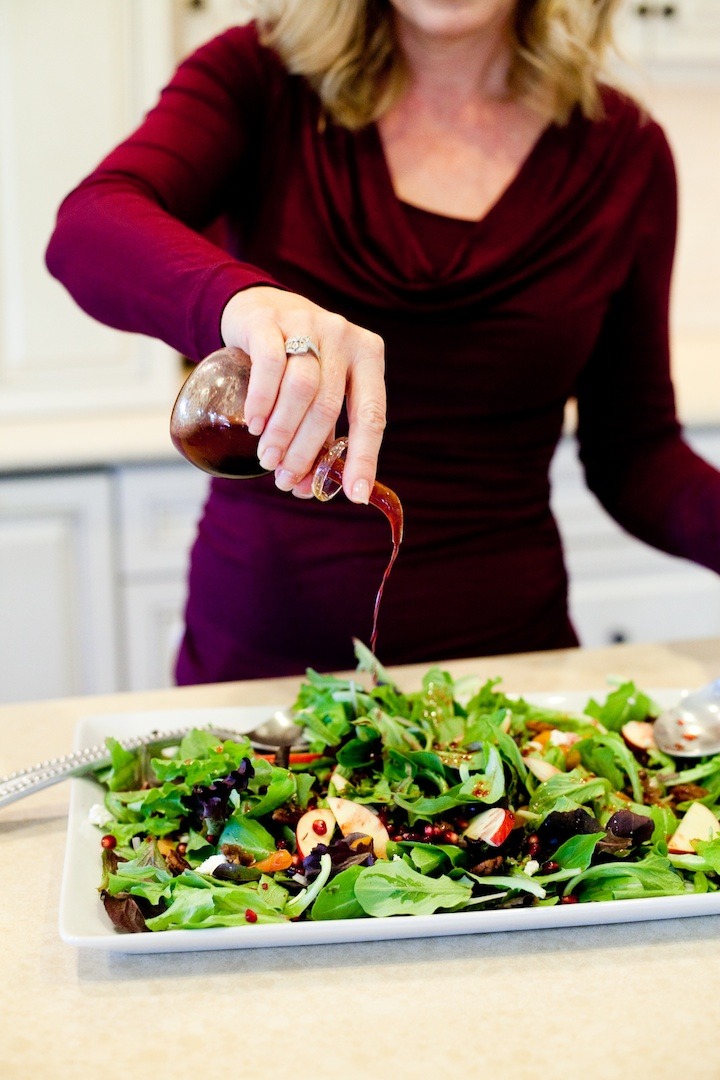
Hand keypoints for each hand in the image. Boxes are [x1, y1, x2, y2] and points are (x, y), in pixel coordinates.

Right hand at [220, 287, 385, 501]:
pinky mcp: (270, 320)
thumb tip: (305, 489)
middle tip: (285, 479)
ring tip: (267, 458)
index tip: (355, 494)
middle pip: (329, 406)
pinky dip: (262, 400)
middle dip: (306, 451)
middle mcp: (344, 336)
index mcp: (369, 356)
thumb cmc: (297, 362)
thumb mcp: (320, 390)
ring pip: (301, 388)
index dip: (364, 458)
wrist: (262, 308)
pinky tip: (254, 424)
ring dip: (283, 431)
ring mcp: (308, 324)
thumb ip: (319, 435)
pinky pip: (270, 364)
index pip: (372, 415)